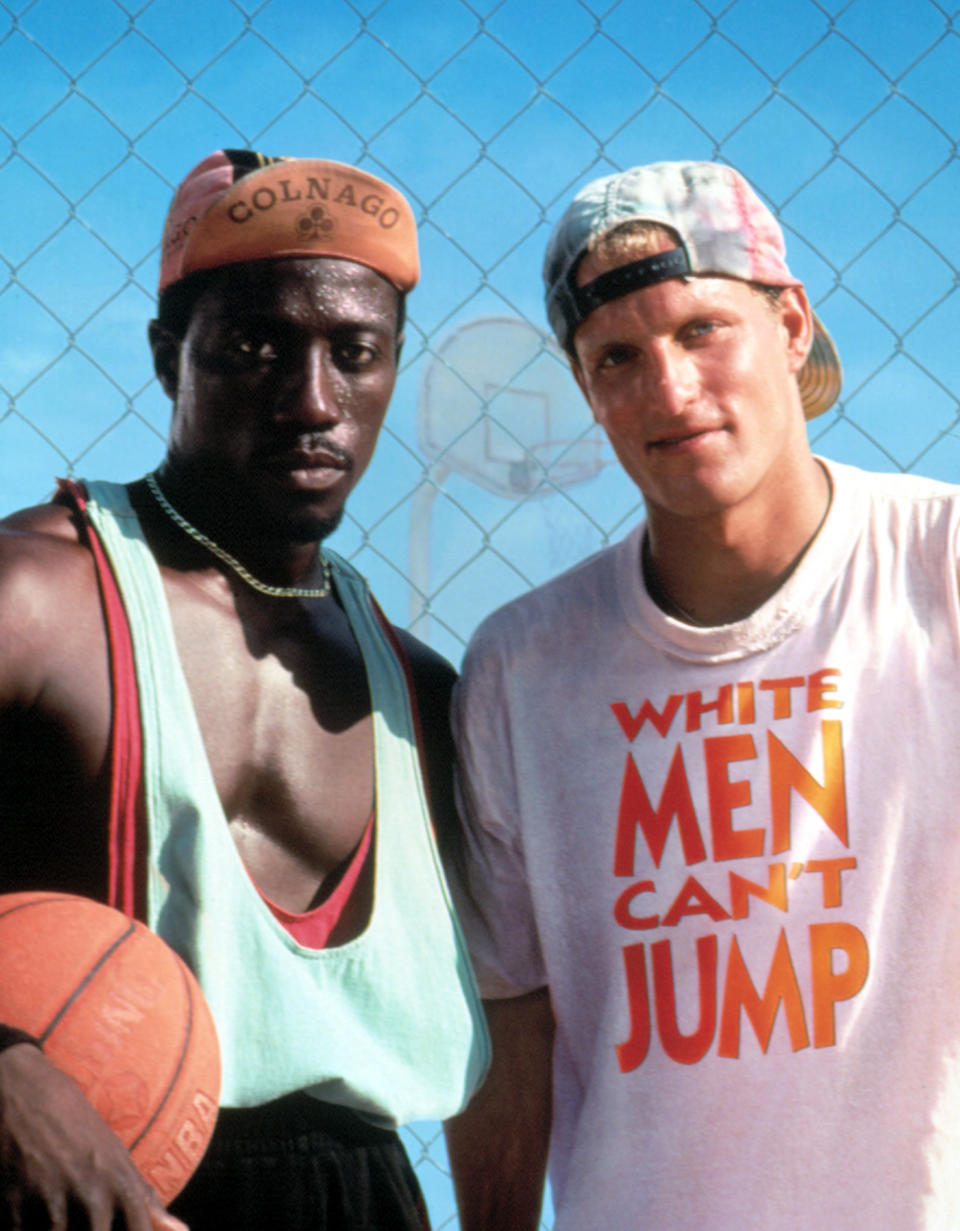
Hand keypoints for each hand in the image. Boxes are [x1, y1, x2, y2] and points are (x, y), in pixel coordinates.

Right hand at [0, 1043, 187, 1230]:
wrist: (28, 1094)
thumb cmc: (80, 1130)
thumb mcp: (117, 1156)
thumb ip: (144, 1199)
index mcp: (121, 1185)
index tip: (122, 1229)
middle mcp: (91, 1195)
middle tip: (82, 1215)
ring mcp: (51, 1202)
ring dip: (56, 1230)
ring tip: (56, 1207)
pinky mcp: (14, 1206)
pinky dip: (27, 1227)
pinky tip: (31, 1212)